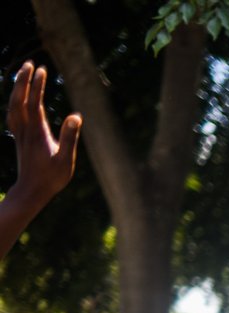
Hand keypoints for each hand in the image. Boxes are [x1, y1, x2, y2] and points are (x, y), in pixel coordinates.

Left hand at [7, 61, 81, 211]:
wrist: (30, 191)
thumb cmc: (50, 178)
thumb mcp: (65, 160)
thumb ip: (69, 137)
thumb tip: (76, 116)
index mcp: (37, 132)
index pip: (34, 103)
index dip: (37, 86)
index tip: (42, 70)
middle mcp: (25, 130)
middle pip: (20, 99)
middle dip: (24, 80)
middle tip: (31, 64)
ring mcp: (20, 133)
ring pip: (14, 105)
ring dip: (18, 88)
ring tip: (24, 75)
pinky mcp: (19, 138)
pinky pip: (12, 114)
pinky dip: (14, 101)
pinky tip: (18, 98)